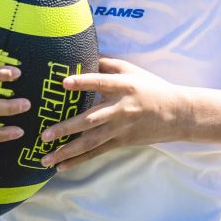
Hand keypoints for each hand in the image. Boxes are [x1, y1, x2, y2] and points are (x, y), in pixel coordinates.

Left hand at [39, 57, 193, 170]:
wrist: (176, 114)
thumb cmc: (150, 87)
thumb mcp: (131, 70)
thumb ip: (106, 63)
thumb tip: (81, 53)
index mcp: (123, 86)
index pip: (101, 82)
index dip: (83, 82)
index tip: (64, 82)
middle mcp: (120, 109)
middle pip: (91, 120)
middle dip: (67, 128)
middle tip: (44, 134)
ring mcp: (120, 129)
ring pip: (91, 142)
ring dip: (67, 151)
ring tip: (45, 158)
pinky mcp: (121, 142)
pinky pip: (96, 153)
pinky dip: (78, 160)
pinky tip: (60, 166)